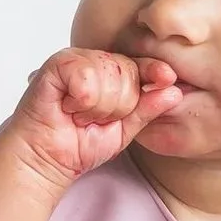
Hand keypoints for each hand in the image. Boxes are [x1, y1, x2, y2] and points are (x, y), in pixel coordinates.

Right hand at [0, 48, 182, 186]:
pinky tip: (67, 106)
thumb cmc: (78, 144)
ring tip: (79, 115)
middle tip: (93, 119)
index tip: (168, 77)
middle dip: (117, 106)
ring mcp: (74, 60)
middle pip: (128, 72)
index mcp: (111, 75)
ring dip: (97, 107)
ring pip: (108, 74)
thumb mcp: (124, 130)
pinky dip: (81, 100)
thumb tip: (174, 91)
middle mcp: (94, 63)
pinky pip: (85, 75)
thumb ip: (147, 109)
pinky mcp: (56, 64)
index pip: (140, 66)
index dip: (153, 71)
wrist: (46, 160)